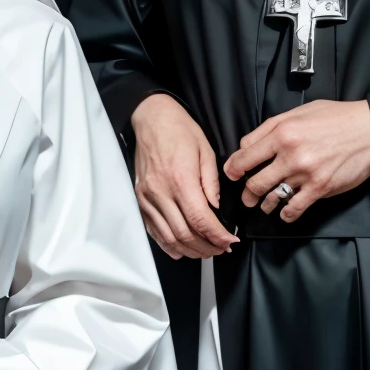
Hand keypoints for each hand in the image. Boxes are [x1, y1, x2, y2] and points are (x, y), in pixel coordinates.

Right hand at [130, 93, 238, 258]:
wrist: (151, 118)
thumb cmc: (180, 130)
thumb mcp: (206, 151)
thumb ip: (212, 184)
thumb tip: (217, 210)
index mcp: (180, 179)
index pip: (200, 219)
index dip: (217, 236)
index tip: (230, 242)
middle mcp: (160, 191)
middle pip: (184, 233)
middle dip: (207, 247)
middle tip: (222, 249)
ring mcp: (147, 197)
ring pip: (168, 236)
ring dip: (189, 249)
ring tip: (206, 251)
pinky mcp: (140, 198)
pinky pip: (153, 229)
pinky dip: (167, 244)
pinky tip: (181, 249)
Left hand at [223, 99, 369, 222]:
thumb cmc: (335, 118)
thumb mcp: (297, 112)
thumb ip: (270, 128)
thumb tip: (248, 145)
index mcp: (281, 132)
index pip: (244, 155)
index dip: (233, 167)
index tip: (232, 174)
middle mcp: (290, 154)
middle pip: (254, 180)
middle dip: (246, 192)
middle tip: (246, 197)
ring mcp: (305, 173)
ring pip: (272, 196)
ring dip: (264, 204)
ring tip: (264, 205)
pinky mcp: (321, 188)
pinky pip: (295, 208)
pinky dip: (286, 214)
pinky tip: (285, 214)